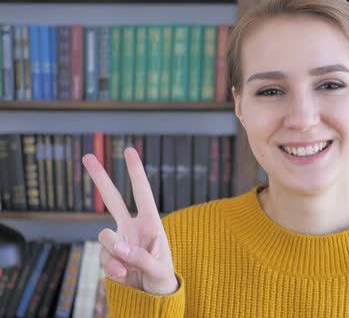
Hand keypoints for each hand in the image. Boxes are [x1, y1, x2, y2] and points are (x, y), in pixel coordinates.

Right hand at [82, 147, 177, 294]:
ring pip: (104, 236)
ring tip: (127, 270)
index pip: (142, 193)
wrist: (151, 297)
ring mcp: (118, 241)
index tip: (129, 150)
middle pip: (112, 199)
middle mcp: (132, 227)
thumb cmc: (163, 278)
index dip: (136, 172)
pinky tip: (123, 276)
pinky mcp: (109, 256)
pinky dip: (111, 267)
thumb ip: (139, 256)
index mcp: (151, 223)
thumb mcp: (159, 268)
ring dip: (113, 253)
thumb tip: (116, 246)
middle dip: (100, 178)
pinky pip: (102, 257)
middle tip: (87, 156)